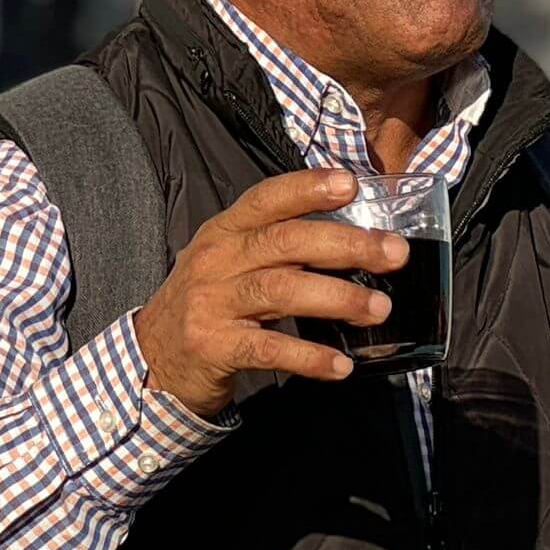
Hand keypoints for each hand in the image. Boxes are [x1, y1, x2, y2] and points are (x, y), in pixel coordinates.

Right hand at [133, 168, 406, 418]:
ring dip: (338, 298)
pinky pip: (269, 349)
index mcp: (225, 230)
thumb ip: (280, 246)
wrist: (154, 356)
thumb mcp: (232, 261)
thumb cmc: (211, 302)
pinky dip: (309, 357)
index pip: (267, 198)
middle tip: (395, 254)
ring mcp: (212, 302)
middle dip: (347, 245)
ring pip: (282, 290)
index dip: (307, 188)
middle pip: (286, 242)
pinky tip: (341, 365)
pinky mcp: (213, 346)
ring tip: (380, 308)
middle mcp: (217, 259)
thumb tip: (360, 241)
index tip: (351, 184)